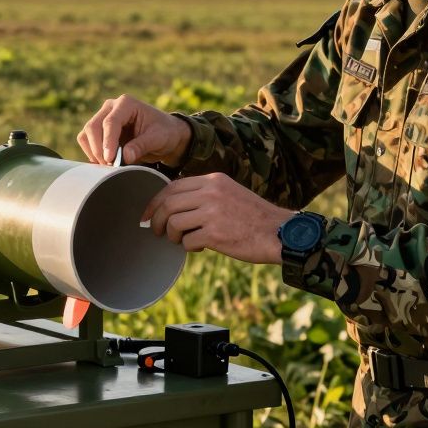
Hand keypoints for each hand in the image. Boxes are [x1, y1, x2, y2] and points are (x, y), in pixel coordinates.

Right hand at [77, 94, 191, 165]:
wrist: (165, 135)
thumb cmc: (164, 133)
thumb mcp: (158, 139)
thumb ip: (142, 146)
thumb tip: (125, 157)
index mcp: (126, 103)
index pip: (111, 122)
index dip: (108, 141)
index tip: (110, 159)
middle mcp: (111, 107)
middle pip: (93, 127)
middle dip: (98, 148)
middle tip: (109, 165)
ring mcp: (103, 118)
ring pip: (86, 135)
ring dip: (93, 152)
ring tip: (109, 165)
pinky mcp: (99, 131)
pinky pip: (87, 142)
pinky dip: (92, 154)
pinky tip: (105, 163)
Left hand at [141, 173, 295, 263]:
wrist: (279, 232)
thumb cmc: (254, 216)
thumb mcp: (229, 193)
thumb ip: (205, 194)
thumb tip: (174, 207)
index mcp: (213, 180)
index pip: (173, 186)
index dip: (156, 201)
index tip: (148, 214)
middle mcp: (211, 192)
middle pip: (168, 203)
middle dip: (156, 219)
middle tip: (156, 231)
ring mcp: (212, 212)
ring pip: (173, 222)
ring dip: (172, 235)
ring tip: (180, 240)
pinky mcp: (215, 233)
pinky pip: (187, 241)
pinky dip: (188, 247)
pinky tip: (199, 247)